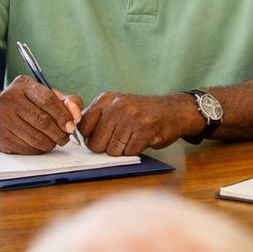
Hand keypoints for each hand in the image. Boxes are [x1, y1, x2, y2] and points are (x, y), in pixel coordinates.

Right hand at [0, 75, 83, 153]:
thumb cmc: (24, 103)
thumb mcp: (42, 94)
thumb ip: (64, 101)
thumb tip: (76, 115)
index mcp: (22, 85)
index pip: (47, 100)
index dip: (63, 115)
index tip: (72, 125)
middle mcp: (9, 99)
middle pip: (42, 120)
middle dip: (59, 132)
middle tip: (67, 137)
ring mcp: (3, 119)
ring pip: (36, 137)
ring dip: (51, 143)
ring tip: (56, 141)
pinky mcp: (0, 137)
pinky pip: (27, 148)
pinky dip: (39, 149)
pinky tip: (41, 145)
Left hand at [79, 91, 197, 155]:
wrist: (173, 110)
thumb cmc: (141, 113)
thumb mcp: (117, 106)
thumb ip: (98, 118)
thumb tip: (78, 138)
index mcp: (105, 99)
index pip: (83, 127)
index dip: (90, 138)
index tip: (101, 138)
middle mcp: (116, 106)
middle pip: (96, 143)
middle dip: (106, 148)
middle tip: (120, 140)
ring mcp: (131, 117)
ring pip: (112, 150)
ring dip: (122, 150)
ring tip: (132, 138)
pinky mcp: (144, 130)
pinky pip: (129, 152)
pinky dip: (135, 151)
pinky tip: (142, 140)